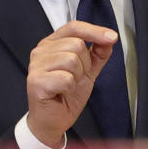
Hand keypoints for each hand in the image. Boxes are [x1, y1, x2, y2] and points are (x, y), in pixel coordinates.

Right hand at [26, 21, 117, 147]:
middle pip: (76, 44)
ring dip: (77, 77)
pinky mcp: (36, 81)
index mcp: (52, 44)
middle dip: (84, 64)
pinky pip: (65, 78)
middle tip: (75, 78)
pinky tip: (62, 92)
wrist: (53, 121)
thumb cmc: (66, 95)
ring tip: (68, 85)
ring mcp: (36, 66)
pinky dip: (70, 87)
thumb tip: (109, 38)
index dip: (94, 31)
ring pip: (71, 60)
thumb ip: (98, 54)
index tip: (111, 37)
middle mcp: (41, 51)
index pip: (74, 27)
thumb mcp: (88, 71)